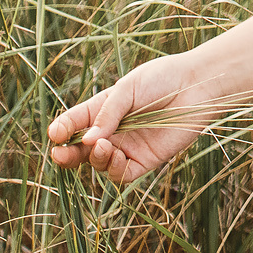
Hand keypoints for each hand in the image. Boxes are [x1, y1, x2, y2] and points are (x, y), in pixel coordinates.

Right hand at [46, 53, 216, 184]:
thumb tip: (87, 139)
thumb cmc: (163, 79)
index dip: (62, 129)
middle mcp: (112, 131)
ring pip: (99, 163)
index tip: (54, 133)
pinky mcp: (146, 160)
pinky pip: (122, 174)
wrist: (198, 85)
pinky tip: (116, 156)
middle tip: (59, 154)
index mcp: (104, 109)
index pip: (75, 122)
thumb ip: (108, 113)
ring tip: (101, 146)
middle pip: (81, 150)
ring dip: (94, 158)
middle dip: (67, 154)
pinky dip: (114, 169)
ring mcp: (128, 147)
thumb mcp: (129, 88)